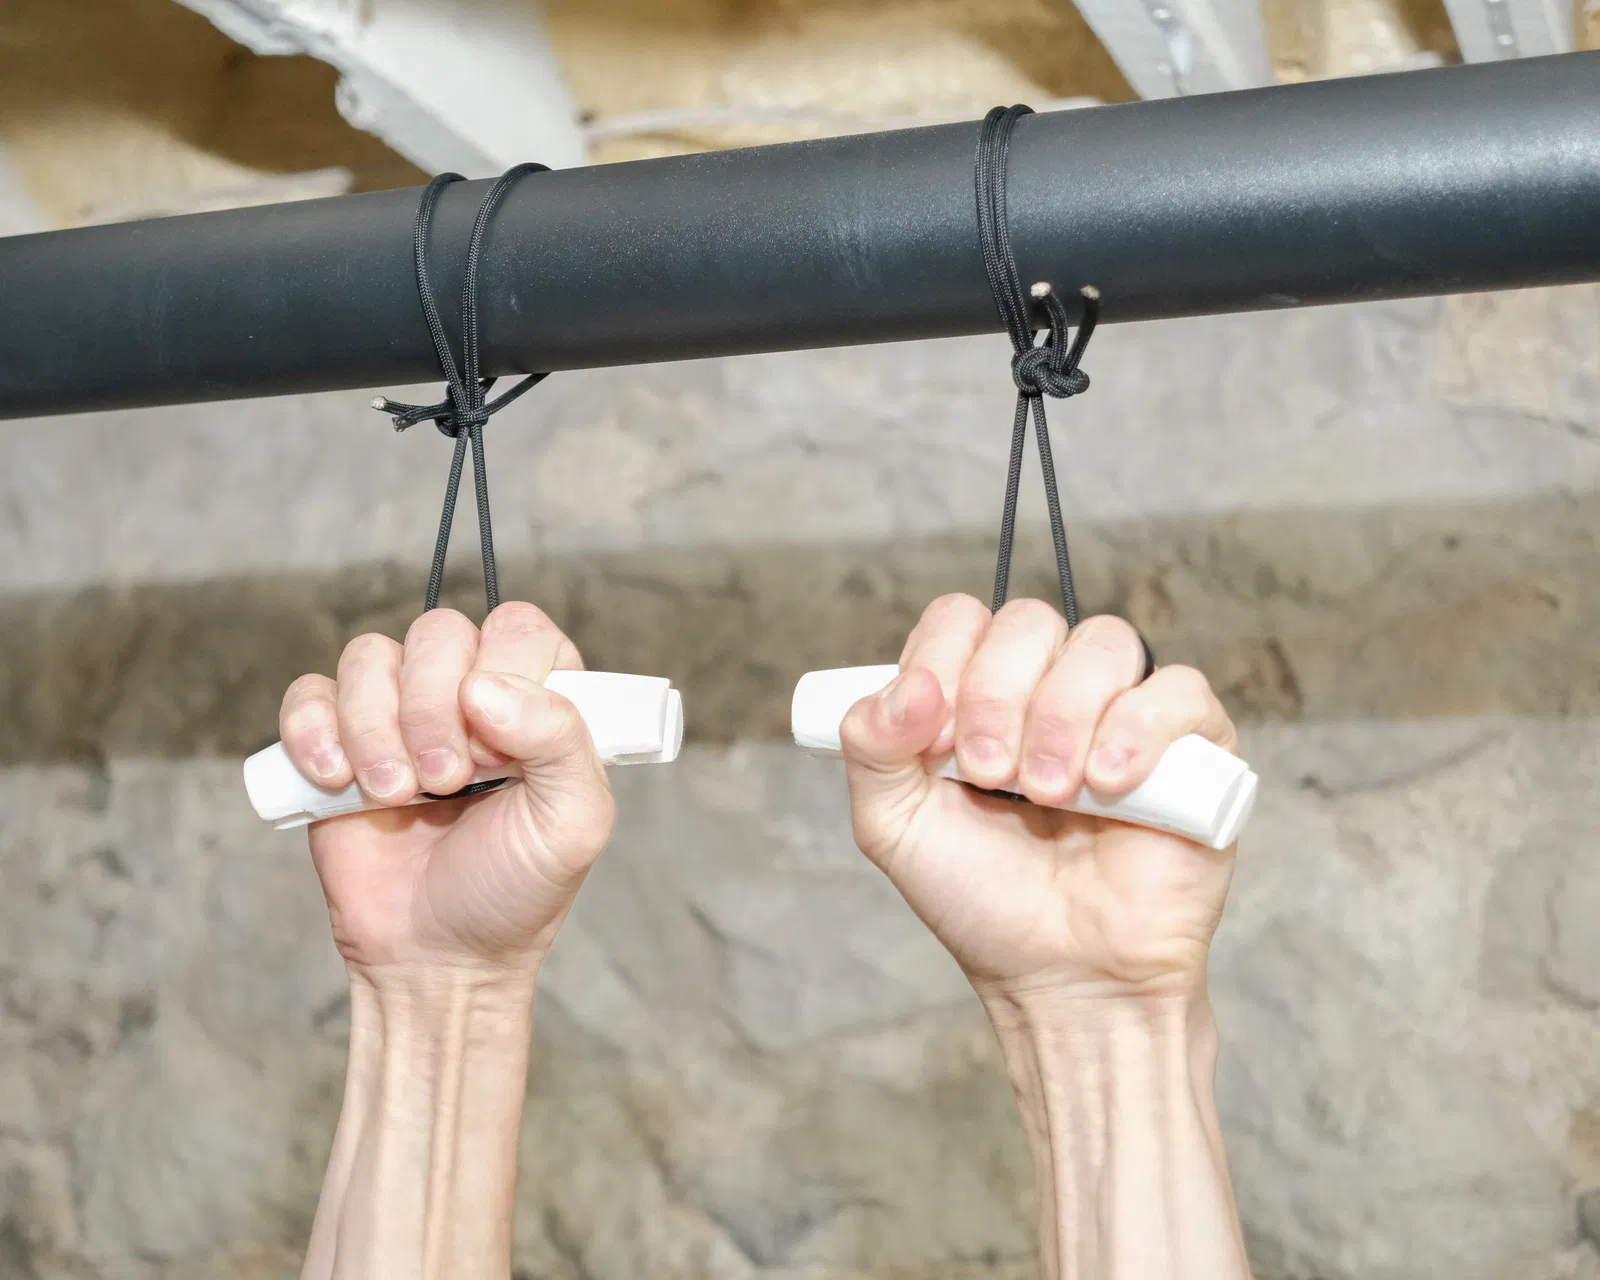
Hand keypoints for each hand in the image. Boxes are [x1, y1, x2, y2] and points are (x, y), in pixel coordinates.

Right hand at [277, 602, 615, 979]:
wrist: (437, 958)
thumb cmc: (515, 888)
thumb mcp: (573, 820)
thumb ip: (560, 737)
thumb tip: (484, 686)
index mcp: (536, 698)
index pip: (519, 627)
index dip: (505, 677)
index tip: (503, 752)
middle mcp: (467, 692)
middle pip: (438, 633)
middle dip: (434, 709)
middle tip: (447, 781)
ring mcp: (396, 713)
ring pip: (369, 657)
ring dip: (376, 729)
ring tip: (396, 798)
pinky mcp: (335, 743)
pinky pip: (309, 693)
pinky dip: (314, 731)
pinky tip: (337, 782)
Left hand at [839, 594, 1238, 1000]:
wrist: (1065, 978)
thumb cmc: (985, 902)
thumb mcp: (896, 827)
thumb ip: (870, 747)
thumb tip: (906, 685)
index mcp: (980, 694)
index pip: (960, 619)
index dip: (943, 662)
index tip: (935, 742)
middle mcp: (1052, 689)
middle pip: (1028, 622)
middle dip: (996, 696)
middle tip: (990, 776)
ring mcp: (1126, 712)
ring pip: (1104, 643)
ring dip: (1062, 716)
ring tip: (1050, 795)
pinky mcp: (1196, 747)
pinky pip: (1180, 690)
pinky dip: (1139, 728)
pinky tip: (1110, 785)